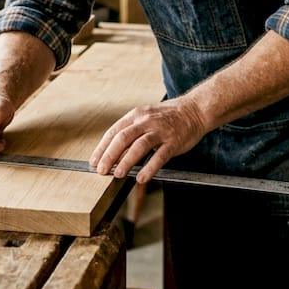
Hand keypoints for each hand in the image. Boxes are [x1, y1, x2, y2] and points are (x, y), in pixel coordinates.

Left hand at [89, 99, 209, 184]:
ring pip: (139, 145)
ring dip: (126, 161)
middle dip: (109, 155)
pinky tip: (141, 178)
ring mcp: (160, 131)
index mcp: (136, 115)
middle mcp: (146, 121)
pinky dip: (150, 168)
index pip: (114, 131)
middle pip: (123, 138)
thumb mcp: (145, 119)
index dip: (102, 148)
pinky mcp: (174, 141)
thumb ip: (131, 133)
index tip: (94, 162)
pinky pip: (160, 156)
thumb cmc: (167, 118)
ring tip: (117, 175)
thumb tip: (114, 155)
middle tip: (101, 171)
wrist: (194, 110)